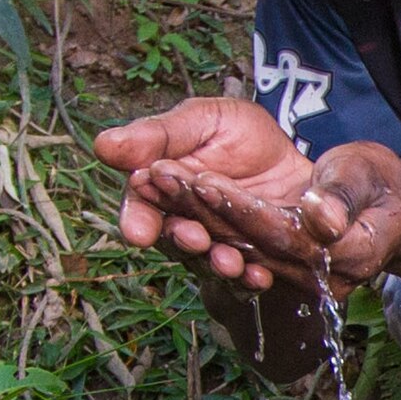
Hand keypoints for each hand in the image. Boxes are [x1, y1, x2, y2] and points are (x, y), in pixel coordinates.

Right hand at [93, 96, 314, 282]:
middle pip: (173, 240)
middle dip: (181, 241)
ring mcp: (215, 248)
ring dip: (216, 264)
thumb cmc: (240, 136)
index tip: (138, 231)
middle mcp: (182, 224)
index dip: (137, 220)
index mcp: (161, 189)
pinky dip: (250, 280)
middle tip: (194, 237)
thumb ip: (158, 136)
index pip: (139, 208)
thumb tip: (103, 145)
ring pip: (207, 263)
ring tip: (229, 261)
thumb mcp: (203, 120)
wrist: (297, 160)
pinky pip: (245, 279)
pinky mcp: (249, 264)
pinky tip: (259, 275)